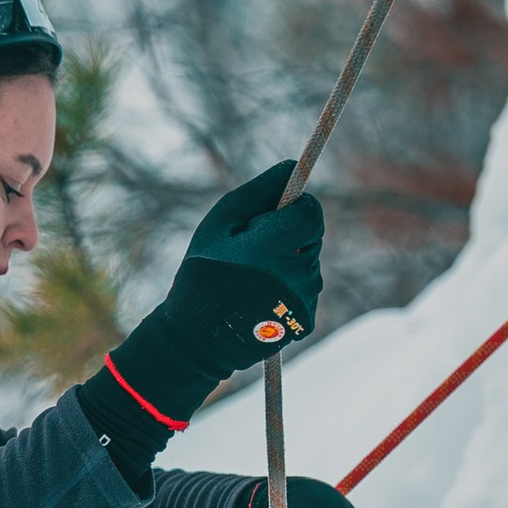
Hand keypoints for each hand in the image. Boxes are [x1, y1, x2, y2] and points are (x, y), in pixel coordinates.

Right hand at [101, 164, 323, 433]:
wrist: (196, 341)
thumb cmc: (203, 273)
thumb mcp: (220, 222)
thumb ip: (259, 192)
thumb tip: (293, 167)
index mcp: (276, 246)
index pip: (311, 211)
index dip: (293, 209)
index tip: (269, 218)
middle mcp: (298, 275)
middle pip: (310, 236)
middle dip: (287, 236)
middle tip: (250, 252)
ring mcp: (305, 302)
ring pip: (307, 264)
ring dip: (286, 263)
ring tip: (250, 280)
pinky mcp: (305, 322)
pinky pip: (304, 290)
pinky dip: (287, 289)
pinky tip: (259, 299)